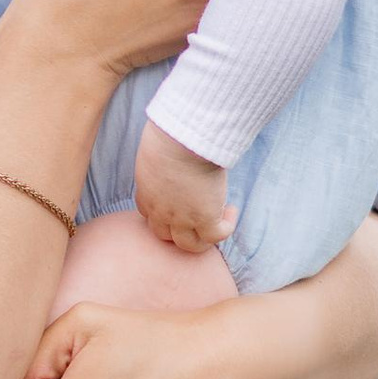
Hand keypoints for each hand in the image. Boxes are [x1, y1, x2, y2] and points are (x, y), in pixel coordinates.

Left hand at [134, 121, 233, 253]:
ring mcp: (182, 219)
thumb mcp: (154, 148)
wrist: (182, 139)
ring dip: (204, 237)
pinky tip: (231, 209)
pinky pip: (216, 236)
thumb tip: (168, 144)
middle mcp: (161, 212)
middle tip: (198, 214)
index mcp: (146, 193)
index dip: (164, 213)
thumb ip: (159, 156)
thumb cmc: (168, 133)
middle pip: (166, 236)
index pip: (149, 215)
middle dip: (181, 229)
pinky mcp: (205, 219)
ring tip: (218, 218)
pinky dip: (226, 227)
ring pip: (190, 245)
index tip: (179, 200)